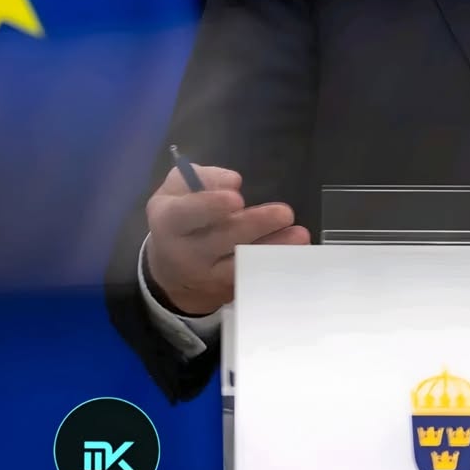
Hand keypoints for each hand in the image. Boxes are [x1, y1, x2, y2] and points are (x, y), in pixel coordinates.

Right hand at [144, 163, 309, 315]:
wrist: (169, 272)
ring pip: (242, 264)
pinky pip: (253, 278)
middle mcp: (186, 253)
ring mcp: (207, 276)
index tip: (237, 199)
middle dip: (255, 225)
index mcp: (169, 221)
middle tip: (285, 213)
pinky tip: (295, 255)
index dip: (211, 206)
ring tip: (300, 235)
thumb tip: (233, 182)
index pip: (187, 214)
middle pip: (221, 239)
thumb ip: (202, 177)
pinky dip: (275, 266)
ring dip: (273, 249)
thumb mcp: (176, 190)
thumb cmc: (178, 219)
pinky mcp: (227, 291)